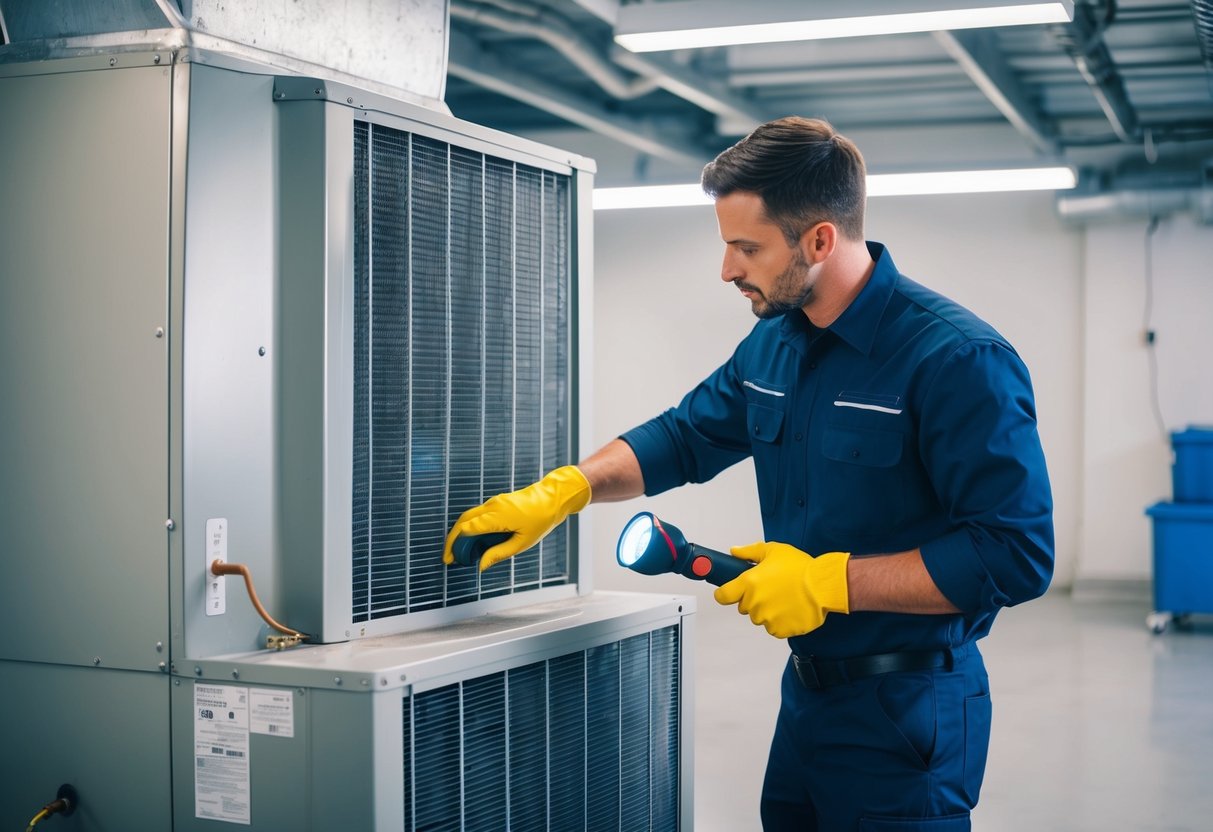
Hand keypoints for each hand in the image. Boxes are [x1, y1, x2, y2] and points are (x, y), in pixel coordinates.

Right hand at [442, 466, 591, 570]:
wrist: (553, 498)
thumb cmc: (541, 520)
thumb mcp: (522, 543)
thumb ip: (499, 554)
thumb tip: (481, 566)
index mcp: (497, 516)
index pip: (467, 529)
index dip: (455, 544)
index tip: (449, 559)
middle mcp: (492, 506)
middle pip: (463, 521)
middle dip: (452, 539)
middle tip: (449, 557)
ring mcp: (494, 502)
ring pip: (469, 516)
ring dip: (461, 533)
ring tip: (460, 552)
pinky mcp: (497, 502)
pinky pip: (478, 514)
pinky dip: (471, 527)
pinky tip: (474, 541)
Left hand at [714, 542, 849, 637]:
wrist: (824, 585)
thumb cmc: (801, 568)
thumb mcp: (774, 551)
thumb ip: (749, 552)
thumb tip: (735, 551)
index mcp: (749, 583)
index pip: (723, 595)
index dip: (724, 593)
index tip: (727, 592)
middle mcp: (754, 602)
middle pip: (743, 606)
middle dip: (753, 599)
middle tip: (770, 589)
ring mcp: (766, 618)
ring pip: (759, 617)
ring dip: (767, 610)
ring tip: (784, 598)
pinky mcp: (779, 630)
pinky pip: (773, 628)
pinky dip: (779, 621)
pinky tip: (790, 609)